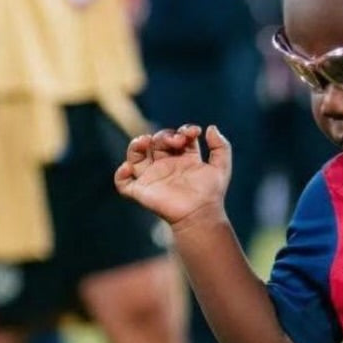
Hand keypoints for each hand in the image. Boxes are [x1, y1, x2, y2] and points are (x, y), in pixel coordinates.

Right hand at [114, 125, 232, 229]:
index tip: (193, 132)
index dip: (184, 130)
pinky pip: (123, 183)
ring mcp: (152, 177)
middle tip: (177, 141)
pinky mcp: (141, 191)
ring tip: (145, 141)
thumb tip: (211, 127)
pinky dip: (121, 174)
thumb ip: (221, 147)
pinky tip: (129, 168)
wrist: (201, 215)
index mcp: (184, 159)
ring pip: (135, 155)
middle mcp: (166, 165)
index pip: (178, 137)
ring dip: (136, 144)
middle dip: (165, 135)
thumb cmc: (211, 194)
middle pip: (157, 141)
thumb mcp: (221, 167)